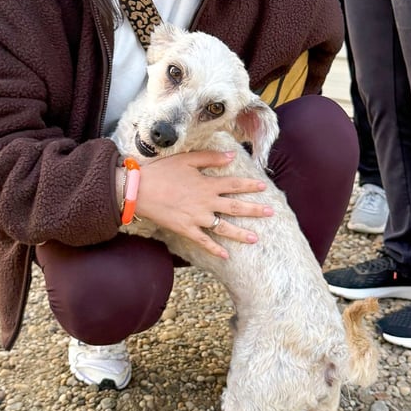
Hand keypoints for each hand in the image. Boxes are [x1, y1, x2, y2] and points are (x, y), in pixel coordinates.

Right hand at [134, 150, 272, 258]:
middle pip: (235, 207)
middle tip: (270, 213)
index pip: (235, 185)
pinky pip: (204, 242)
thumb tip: (231, 155)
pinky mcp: (186, 229)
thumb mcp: (187, 159)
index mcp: (207, 184)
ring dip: (240, 234)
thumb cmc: (162, 171)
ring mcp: (197, 218)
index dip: (250, 186)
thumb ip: (210, 158)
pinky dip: (215, 249)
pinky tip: (226, 255)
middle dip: (254, 210)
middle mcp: (206, 203)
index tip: (263, 188)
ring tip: (255, 239)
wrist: (140, 189)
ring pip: (223, 227)